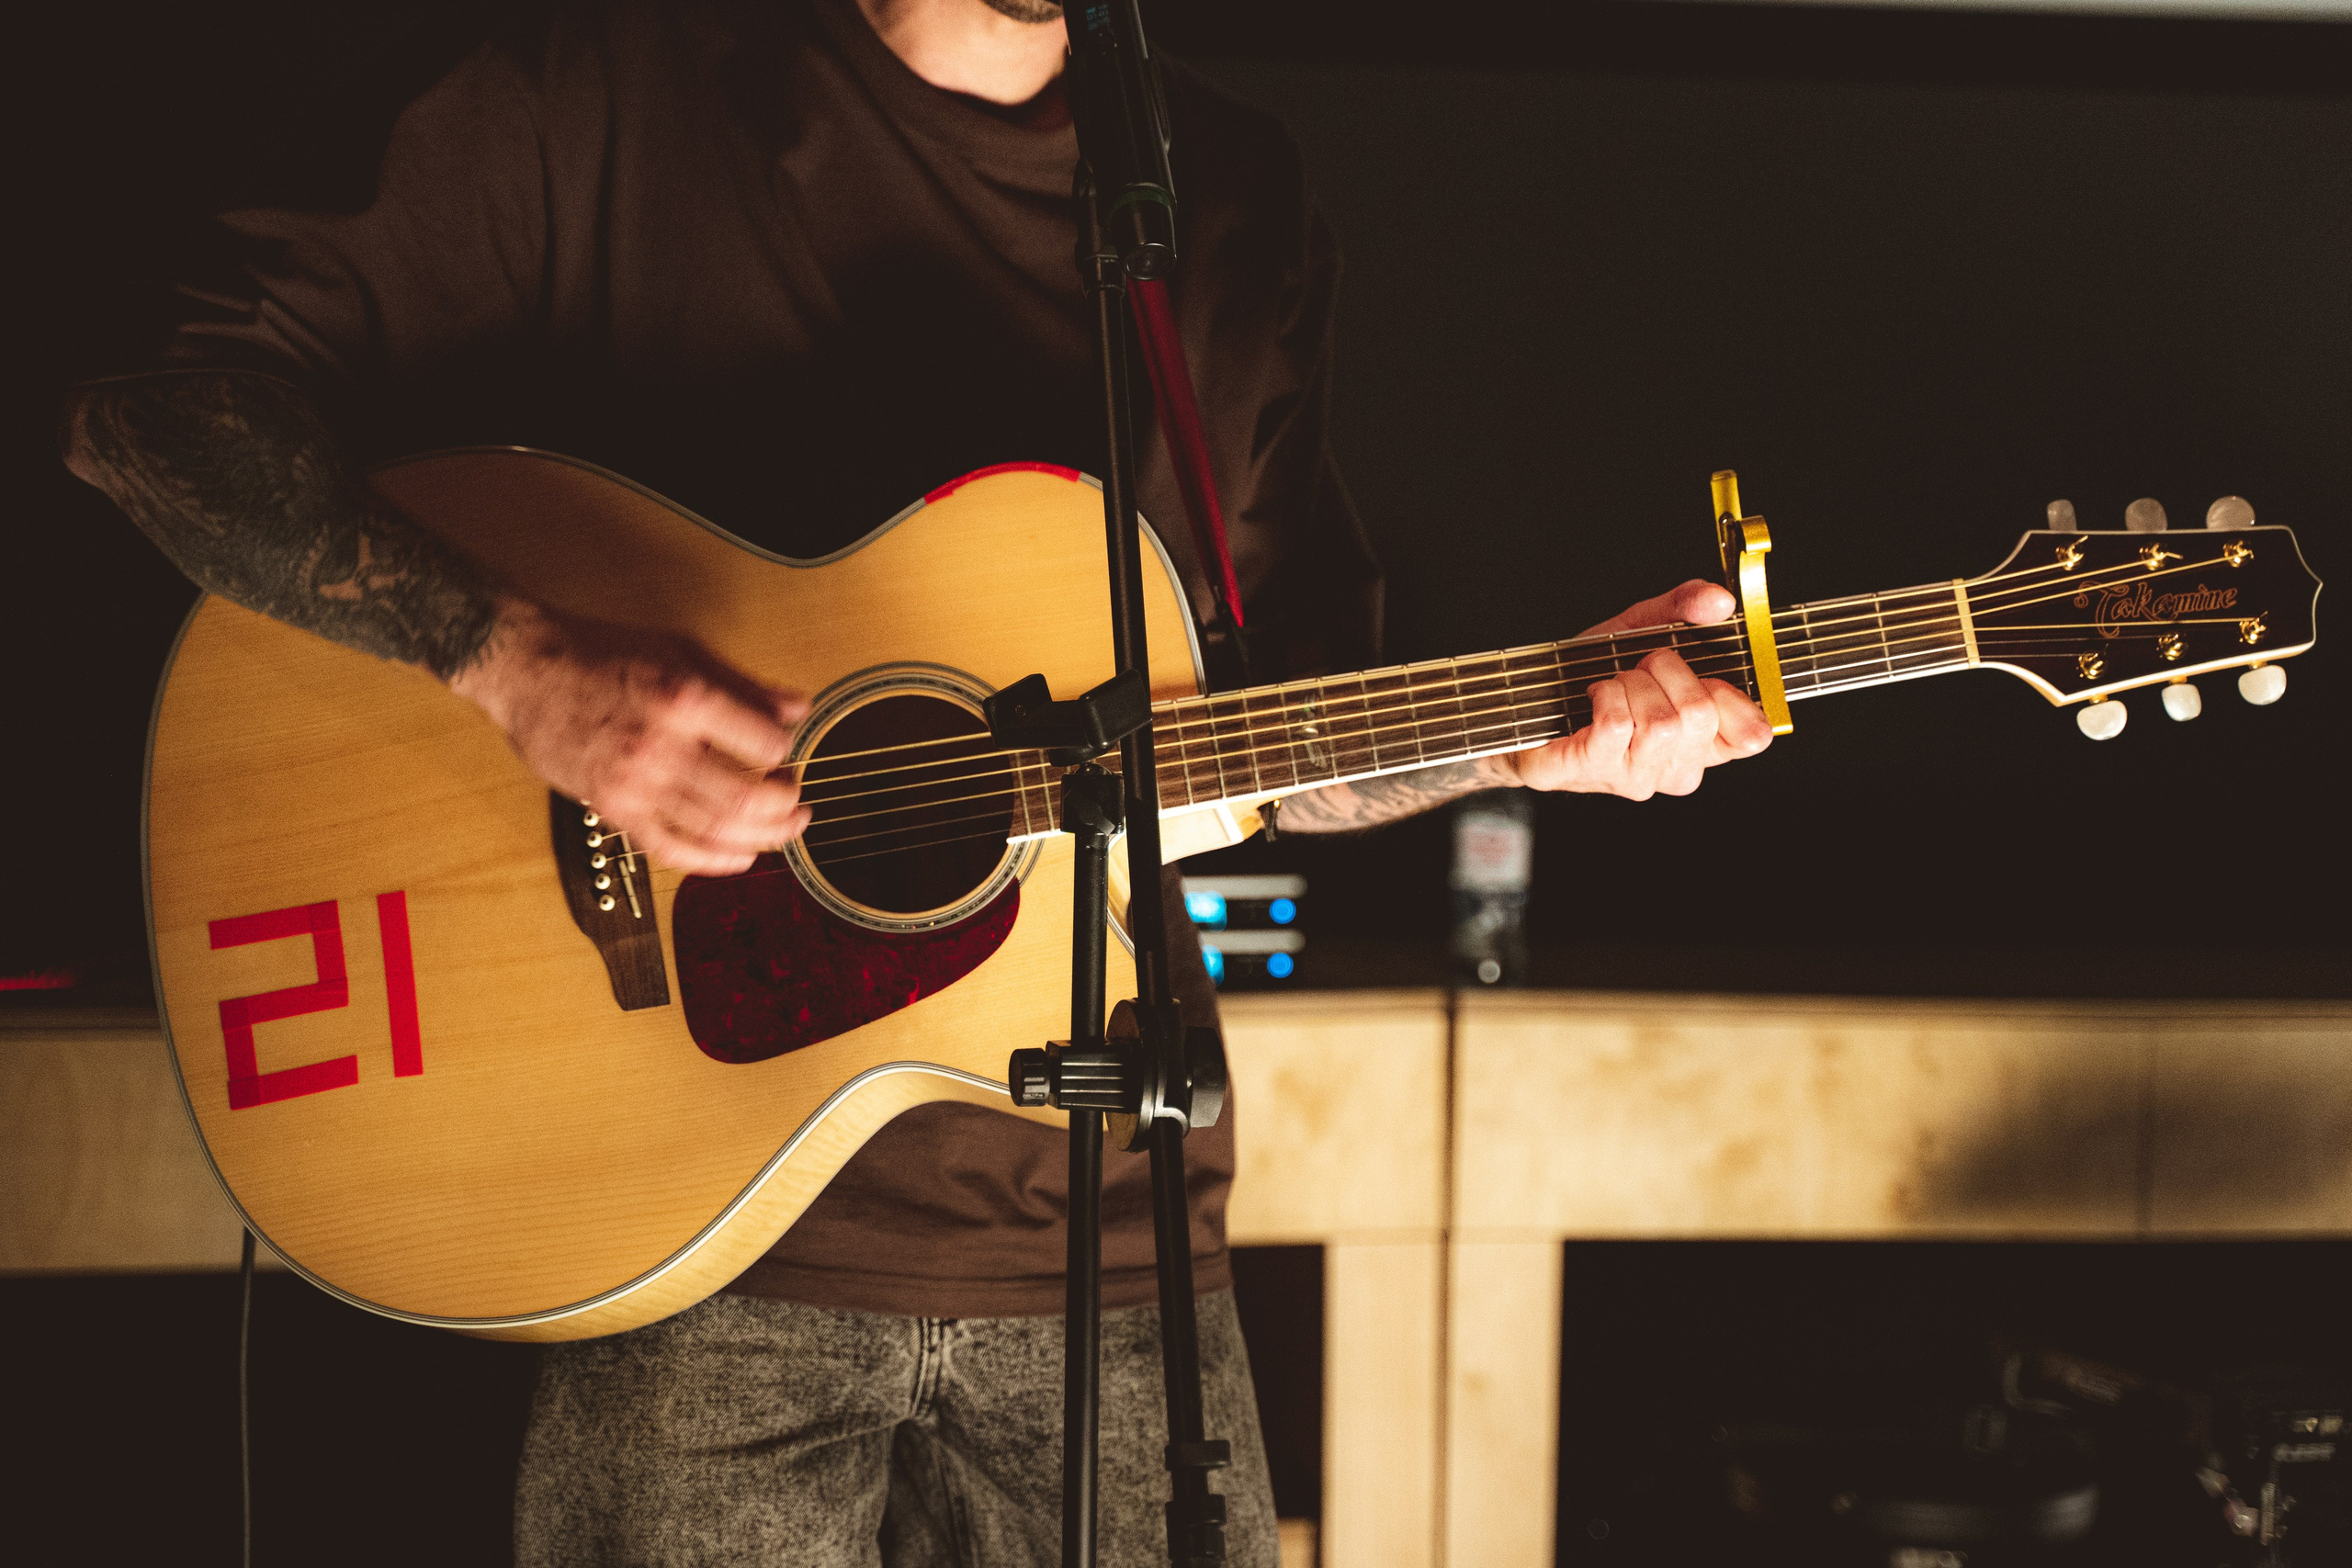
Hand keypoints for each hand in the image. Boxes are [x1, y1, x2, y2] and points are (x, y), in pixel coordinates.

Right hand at [451, 597, 810, 874]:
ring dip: (762, 838)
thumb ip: (744, 685)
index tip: (790, 752)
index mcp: (684, 698)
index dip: (787, 752)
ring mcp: (634, 782)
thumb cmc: (602, 654)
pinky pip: (671, 850)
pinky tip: (740, 858)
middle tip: (800, 804)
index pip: (763, 743)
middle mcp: (661, 744)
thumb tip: (798, 708)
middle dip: (786, 808)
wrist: (526, 670)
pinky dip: (713, 862)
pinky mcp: (613, 808)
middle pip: (746, 797)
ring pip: (715, 829)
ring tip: (784, 832)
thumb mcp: (681, 651)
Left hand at [1504, 580, 1773, 799]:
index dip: (1736, 697)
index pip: (1755, 736)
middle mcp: (1679, 768)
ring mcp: (1639, 777)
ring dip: (1631, 684)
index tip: (1708, 674)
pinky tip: (1594, 695)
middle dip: (1666, 672)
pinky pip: (1618, 725)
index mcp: (1705, 742)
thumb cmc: (1593, 674)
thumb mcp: (1643, 631)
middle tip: (1642, 667)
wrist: (1530, 703)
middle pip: (1701, 716)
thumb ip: (1683, 609)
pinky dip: (1604, 694)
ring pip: (1660, 723)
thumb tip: (1718, 601)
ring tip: (1614, 682)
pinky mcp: (1597, 771)